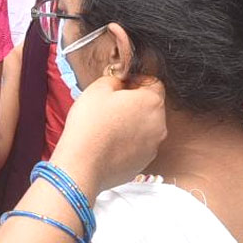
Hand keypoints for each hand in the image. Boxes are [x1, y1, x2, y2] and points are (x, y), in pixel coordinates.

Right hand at [51, 74, 166, 197]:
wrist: (83, 163)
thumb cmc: (90, 124)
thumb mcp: (97, 88)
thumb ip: (114, 79)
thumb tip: (120, 82)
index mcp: (151, 102)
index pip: (153, 83)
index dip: (135, 81)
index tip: (120, 85)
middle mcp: (159, 124)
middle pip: (151, 106)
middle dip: (134, 103)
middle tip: (110, 106)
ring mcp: (153, 146)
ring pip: (146, 126)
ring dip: (131, 122)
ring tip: (107, 126)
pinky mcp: (144, 162)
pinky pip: (139, 145)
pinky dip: (128, 141)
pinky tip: (109, 142)